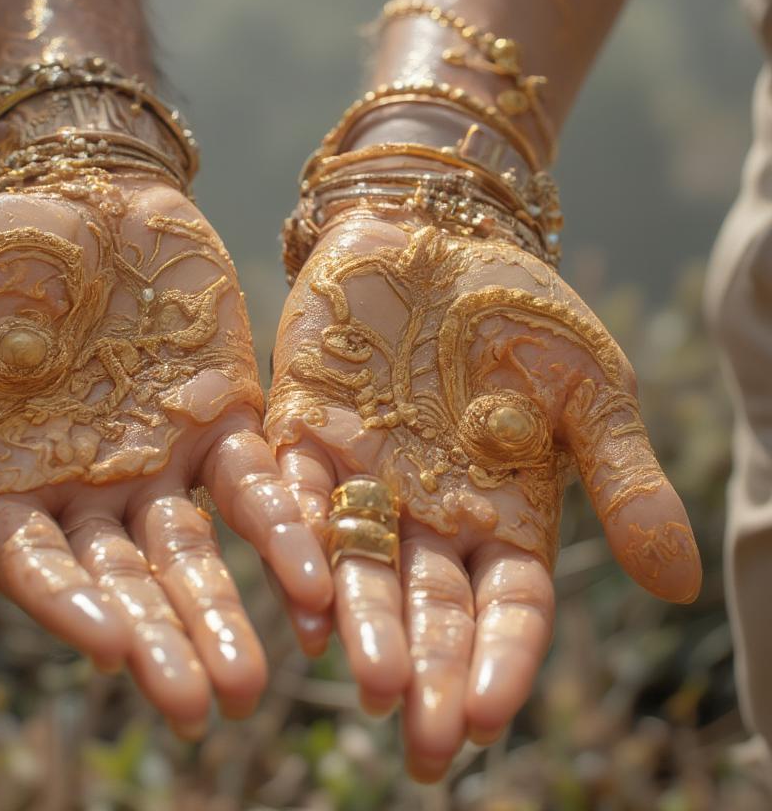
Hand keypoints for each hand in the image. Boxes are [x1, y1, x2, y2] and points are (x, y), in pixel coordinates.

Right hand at [0, 174, 331, 733]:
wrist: (83, 190)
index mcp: (11, 480)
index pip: (38, 563)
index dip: (70, 606)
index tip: (111, 649)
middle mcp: (91, 487)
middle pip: (128, 577)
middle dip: (167, 636)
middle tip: (206, 705)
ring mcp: (163, 456)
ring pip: (197, 546)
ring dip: (230, 606)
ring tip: (262, 675)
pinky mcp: (225, 415)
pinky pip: (258, 479)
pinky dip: (283, 525)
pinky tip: (317, 577)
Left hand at [265, 211, 700, 778]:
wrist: (437, 233)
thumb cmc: (521, 310)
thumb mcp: (589, 387)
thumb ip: (623, 478)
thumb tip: (681, 585)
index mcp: (505, 510)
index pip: (507, 604)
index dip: (499, 660)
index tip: (489, 718)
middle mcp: (430, 511)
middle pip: (430, 606)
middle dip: (428, 672)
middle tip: (422, 745)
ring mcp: (366, 476)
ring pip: (360, 566)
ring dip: (362, 626)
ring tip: (366, 684)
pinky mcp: (305, 432)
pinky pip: (298, 499)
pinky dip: (298, 547)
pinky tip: (298, 600)